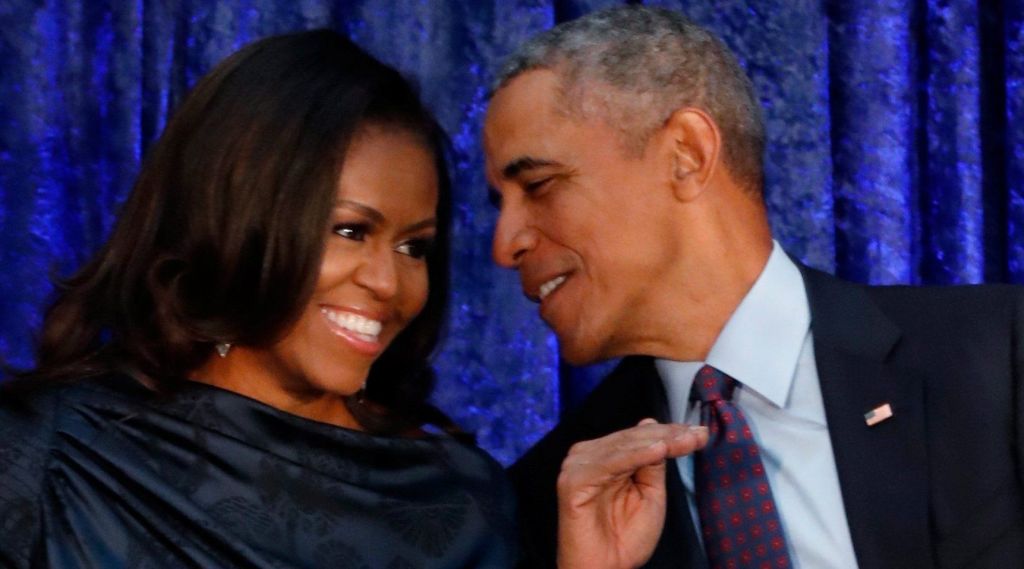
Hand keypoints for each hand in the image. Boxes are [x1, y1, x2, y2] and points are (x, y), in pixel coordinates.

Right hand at [556, 419, 707, 568]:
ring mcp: (578, 467)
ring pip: (623, 445)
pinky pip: (609, 463)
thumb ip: (652, 464)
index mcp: (606, 457)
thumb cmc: (624, 539)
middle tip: (697, 436)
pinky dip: (635, 455)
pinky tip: (659, 450)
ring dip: (657, 441)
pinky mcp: (573, 481)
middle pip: (633, 437)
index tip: (700, 434)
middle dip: (669, 435)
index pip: (640, 437)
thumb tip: (655, 429)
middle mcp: (589, 457)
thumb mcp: (650, 495)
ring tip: (684, 441)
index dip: (671, 433)